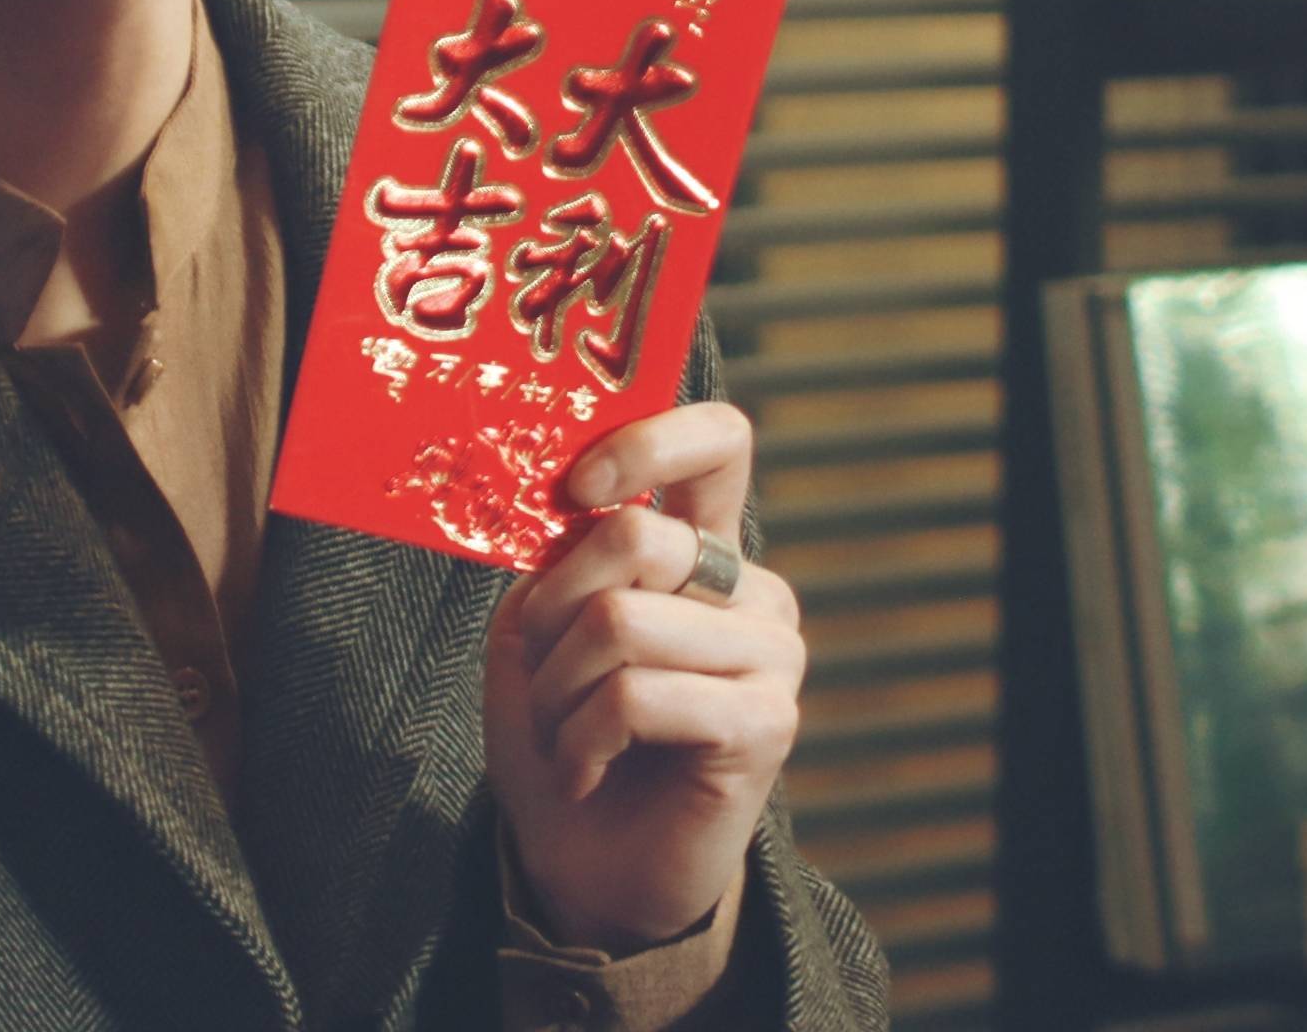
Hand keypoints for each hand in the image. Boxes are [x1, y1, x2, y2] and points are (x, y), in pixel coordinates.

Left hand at [481, 399, 803, 952]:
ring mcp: (770, 653)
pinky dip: (582, 739)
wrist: (581, 866)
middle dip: (553, 611)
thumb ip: (560, 554)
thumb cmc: (559, 735)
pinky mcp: (766, 722)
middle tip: (543, 668)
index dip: (646, 441)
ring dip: (558, 688)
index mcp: (702, 548)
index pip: (719, 441)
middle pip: (638, 539)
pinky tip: (586, 770)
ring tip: (562, 733)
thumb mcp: (536, 627)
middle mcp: (750, 588)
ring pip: (623, 622)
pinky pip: (638, 696)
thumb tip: (571, 502)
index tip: (576, 486)